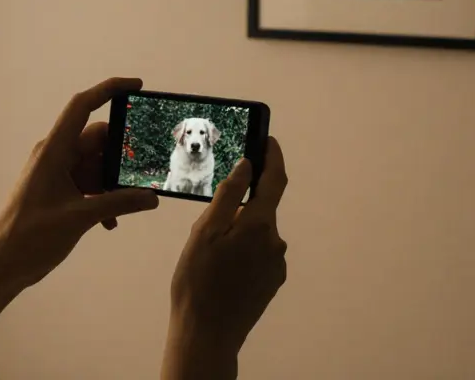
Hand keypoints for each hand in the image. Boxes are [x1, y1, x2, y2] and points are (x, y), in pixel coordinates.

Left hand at [0, 77, 160, 344]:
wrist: (1, 264)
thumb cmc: (29, 236)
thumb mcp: (79, 218)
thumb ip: (118, 203)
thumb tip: (151, 197)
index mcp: (54, 150)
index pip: (82, 106)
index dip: (109, 89)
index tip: (137, 85)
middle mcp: (56, 156)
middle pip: (97, 141)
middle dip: (122, 155)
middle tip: (146, 170)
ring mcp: (58, 175)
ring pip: (96, 166)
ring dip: (114, 184)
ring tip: (131, 205)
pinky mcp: (60, 194)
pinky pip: (89, 186)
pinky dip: (103, 199)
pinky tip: (111, 223)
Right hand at [162, 138, 288, 378]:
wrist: (207, 335)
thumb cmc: (197, 282)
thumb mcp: (204, 232)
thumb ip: (228, 196)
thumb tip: (246, 165)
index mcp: (260, 224)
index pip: (275, 180)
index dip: (273, 157)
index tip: (269, 140)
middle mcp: (276, 242)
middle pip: (260, 210)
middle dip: (239, 207)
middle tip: (207, 225)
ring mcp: (276, 264)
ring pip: (256, 234)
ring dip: (238, 234)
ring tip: (208, 255)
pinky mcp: (272, 282)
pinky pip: (257, 255)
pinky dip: (241, 253)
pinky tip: (220, 271)